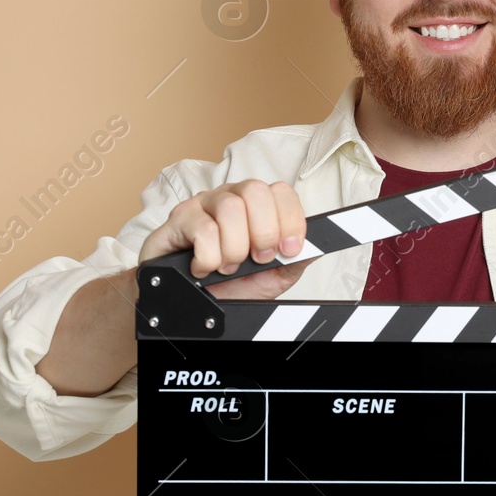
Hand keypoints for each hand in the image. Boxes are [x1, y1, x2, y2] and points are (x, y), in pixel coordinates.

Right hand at [139, 179, 315, 300]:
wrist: (190, 305)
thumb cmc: (229, 285)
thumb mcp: (270, 277)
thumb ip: (294, 262)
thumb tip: (317, 246)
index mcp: (257, 207)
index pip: (281, 192)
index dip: (290, 220)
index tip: (289, 250)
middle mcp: (230, 198)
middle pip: (255, 190)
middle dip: (263, 232)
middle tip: (257, 259)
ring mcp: (202, 204)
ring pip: (230, 208)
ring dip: (234, 249)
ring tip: (227, 266)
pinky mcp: (178, 219)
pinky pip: (202, 229)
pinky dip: (209, 258)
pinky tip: (204, 268)